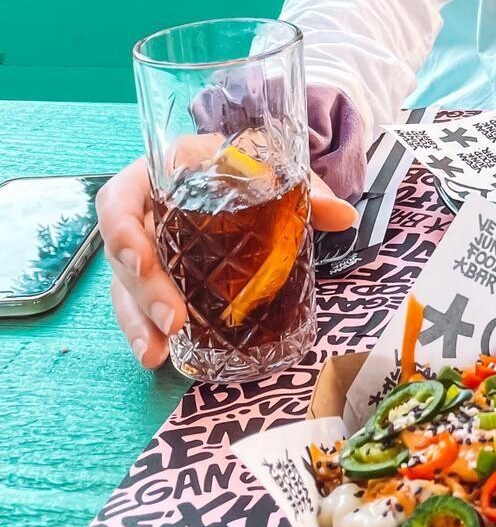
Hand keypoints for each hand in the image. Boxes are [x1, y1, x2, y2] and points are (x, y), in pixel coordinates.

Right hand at [100, 152, 356, 367]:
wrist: (244, 176)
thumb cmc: (248, 170)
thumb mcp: (272, 171)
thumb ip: (305, 191)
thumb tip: (344, 216)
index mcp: (161, 175)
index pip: (121, 197)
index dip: (121, 229)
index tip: (142, 259)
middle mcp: (143, 212)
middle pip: (123, 252)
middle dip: (144, 290)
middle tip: (173, 320)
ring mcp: (145, 247)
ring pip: (125, 286)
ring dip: (138, 321)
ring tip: (157, 351)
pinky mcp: (153, 278)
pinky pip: (137, 305)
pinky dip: (144, 331)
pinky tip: (156, 356)